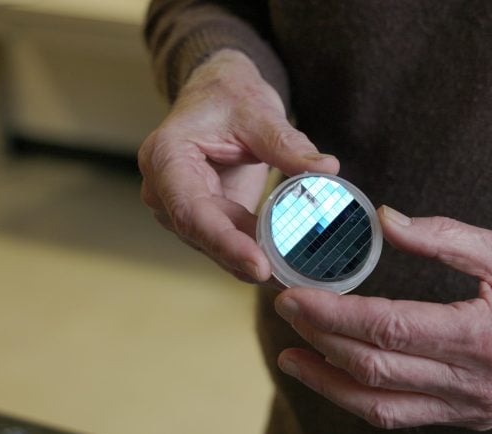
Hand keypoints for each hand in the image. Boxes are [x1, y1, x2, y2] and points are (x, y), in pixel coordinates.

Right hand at [138, 49, 338, 281]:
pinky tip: (286, 265)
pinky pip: (228, 240)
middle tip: (287, 280)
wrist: (219, 95)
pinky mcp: (204, 216)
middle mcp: (163, 190)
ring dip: (251, 261)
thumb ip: (289, 145)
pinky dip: (255, 252)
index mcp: (166, 157)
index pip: (191, 211)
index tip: (260, 265)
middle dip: (243, 259)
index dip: (225, 242)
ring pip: (215, 246)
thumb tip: (327, 170)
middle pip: (202, 236)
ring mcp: (181, 207)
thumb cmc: (230, 96)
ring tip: (293, 276)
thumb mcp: (260, 113)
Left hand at [274, 206, 491, 429]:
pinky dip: (365, 400)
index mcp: (482, 336)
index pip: (385, 329)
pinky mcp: (471, 418)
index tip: (295, 296)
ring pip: (382, 408)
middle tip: (287, 314)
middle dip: (320, 341)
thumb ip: (441, 235)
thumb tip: (384, 219)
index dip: (332, 314)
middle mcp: (472, 382)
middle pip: (374, 369)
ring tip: (293, 359)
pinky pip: (406, 418)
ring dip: (330, 384)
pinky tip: (340, 379)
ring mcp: (471, 408)